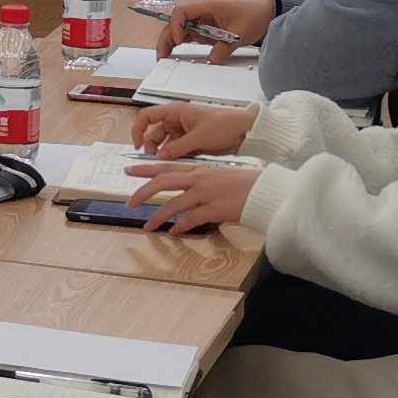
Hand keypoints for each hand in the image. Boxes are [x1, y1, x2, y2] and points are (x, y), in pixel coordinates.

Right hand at [131, 101, 258, 159]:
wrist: (245, 132)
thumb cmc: (226, 123)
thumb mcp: (199, 136)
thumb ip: (178, 148)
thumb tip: (161, 156)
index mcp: (176, 111)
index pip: (147, 116)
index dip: (138, 129)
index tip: (137, 145)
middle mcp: (177, 121)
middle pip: (154, 134)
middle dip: (152, 147)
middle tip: (155, 159)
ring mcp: (183, 133)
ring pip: (165, 145)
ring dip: (165, 155)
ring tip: (168, 163)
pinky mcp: (191, 144)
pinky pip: (176, 152)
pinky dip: (175, 158)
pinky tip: (178, 164)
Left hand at [137, 161, 258, 236]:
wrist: (268, 191)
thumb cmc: (247, 185)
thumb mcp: (221, 177)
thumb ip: (203, 183)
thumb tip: (190, 194)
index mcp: (200, 169)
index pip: (167, 166)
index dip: (146, 168)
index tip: (129, 169)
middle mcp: (201, 178)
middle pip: (164, 182)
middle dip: (143, 192)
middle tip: (129, 202)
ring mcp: (207, 193)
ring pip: (174, 204)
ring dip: (158, 216)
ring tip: (148, 226)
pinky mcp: (216, 208)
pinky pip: (192, 219)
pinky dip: (181, 226)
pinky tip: (174, 231)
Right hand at [169, 0, 273, 55]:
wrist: (266, 15)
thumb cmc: (254, 16)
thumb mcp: (240, 32)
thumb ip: (225, 47)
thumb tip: (212, 61)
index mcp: (207, 7)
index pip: (182, 12)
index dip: (176, 26)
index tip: (181, 41)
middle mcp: (201, 14)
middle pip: (175, 23)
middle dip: (166, 38)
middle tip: (162, 56)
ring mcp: (202, 23)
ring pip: (179, 31)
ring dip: (170, 43)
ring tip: (164, 57)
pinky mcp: (206, 32)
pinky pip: (188, 37)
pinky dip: (179, 46)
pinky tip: (174, 55)